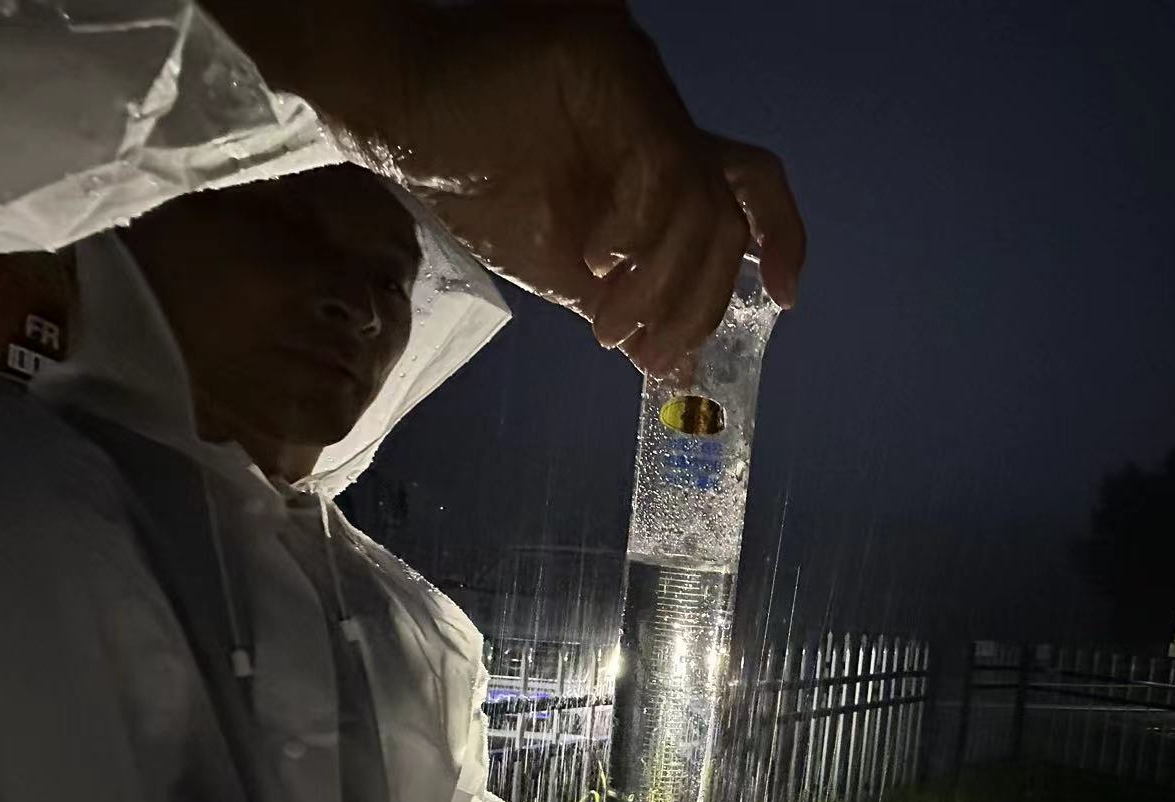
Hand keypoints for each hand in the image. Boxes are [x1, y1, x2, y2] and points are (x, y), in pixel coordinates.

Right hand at [212, 1, 803, 374]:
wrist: (393, 123)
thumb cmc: (472, 187)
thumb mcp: (562, 269)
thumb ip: (626, 304)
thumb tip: (674, 368)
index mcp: (656, 157)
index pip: (746, 191)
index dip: (781, 243)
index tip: (782, 304)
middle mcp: (662, 116)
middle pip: (735, 206)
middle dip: (707, 296)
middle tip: (661, 351)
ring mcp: (642, 85)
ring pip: (703, 198)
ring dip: (666, 283)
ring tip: (611, 326)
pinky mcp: (613, 60)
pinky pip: (662, 164)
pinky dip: (640, 232)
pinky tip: (597, 259)